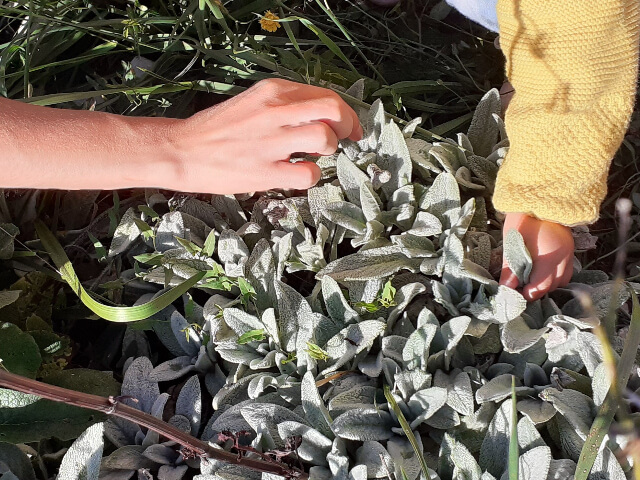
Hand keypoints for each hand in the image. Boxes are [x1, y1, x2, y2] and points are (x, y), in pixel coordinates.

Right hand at [165, 78, 362, 193]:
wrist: (181, 151)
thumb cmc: (217, 130)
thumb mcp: (252, 103)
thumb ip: (285, 105)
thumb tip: (321, 116)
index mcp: (272, 91)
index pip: (325, 95)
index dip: (345, 112)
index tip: (348, 126)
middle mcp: (275, 111)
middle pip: (333, 110)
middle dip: (347, 126)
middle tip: (345, 139)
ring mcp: (271, 142)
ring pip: (324, 139)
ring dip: (328, 150)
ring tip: (313, 156)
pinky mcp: (265, 171)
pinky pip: (308, 174)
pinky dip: (311, 176)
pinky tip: (296, 175)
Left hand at [500, 213, 574, 300]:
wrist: (540, 196)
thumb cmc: (522, 219)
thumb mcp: (512, 243)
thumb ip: (510, 267)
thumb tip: (506, 287)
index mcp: (549, 258)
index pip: (540, 287)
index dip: (527, 294)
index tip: (516, 293)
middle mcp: (563, 258)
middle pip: (553, 286)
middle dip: (537, 289)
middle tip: (521, 286)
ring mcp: (569, 253)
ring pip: (562, 279)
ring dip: (548, 283)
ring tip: (531, 278)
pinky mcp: (570, 247)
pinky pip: (566, 269)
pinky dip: (555, 274)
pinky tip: (542, 269)